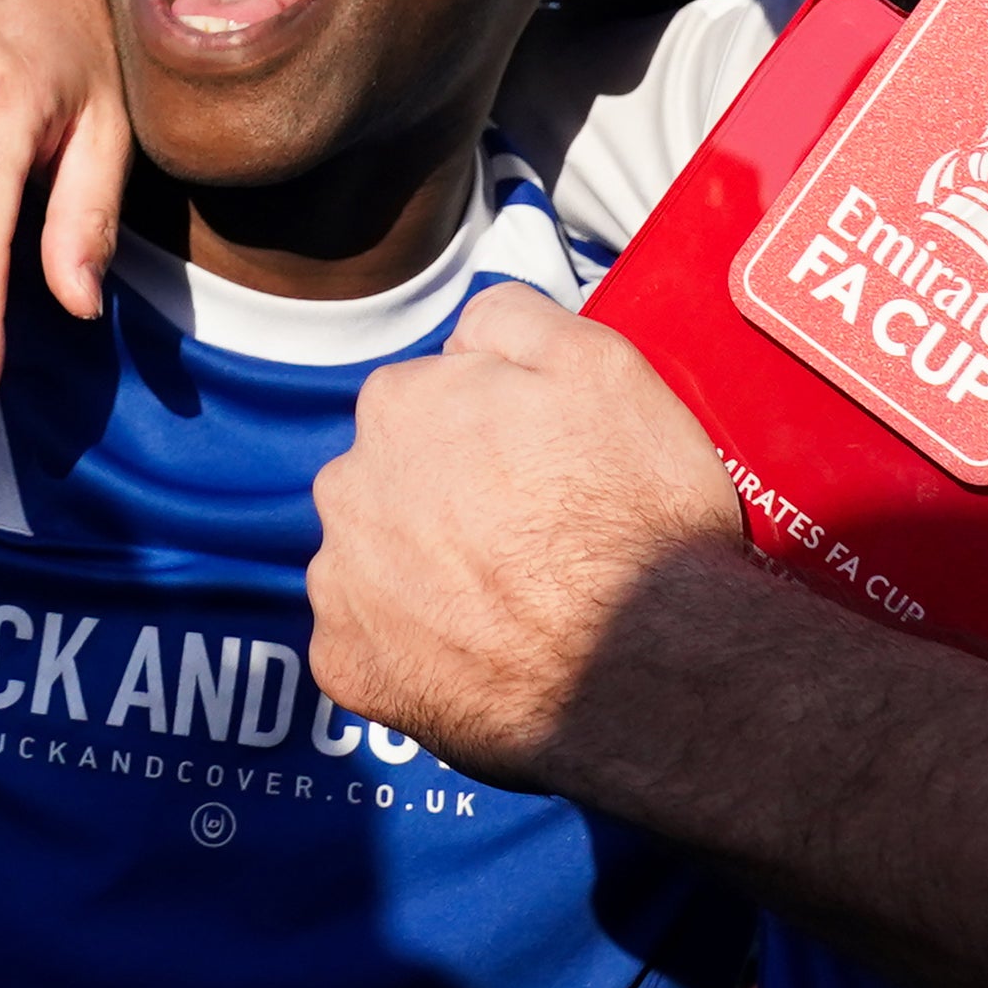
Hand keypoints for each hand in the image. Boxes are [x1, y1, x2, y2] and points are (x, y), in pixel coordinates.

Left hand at [308, 284, 740, 785]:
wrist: (645, 669)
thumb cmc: (634, 522)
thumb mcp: (605, 365)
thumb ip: (516, 319)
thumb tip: (471, 330)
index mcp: (401, 404)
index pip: (429, 400)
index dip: (492, 434)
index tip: (537, 467)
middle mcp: (350, 486)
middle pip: (394, 477)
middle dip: (448, 499)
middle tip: (532, 535)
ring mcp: (341, 581)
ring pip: (377, 558)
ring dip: (425, 571)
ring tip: (512, 599)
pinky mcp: (345, 664)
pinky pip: (371, 642)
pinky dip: (414, 647)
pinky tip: (481, 650)